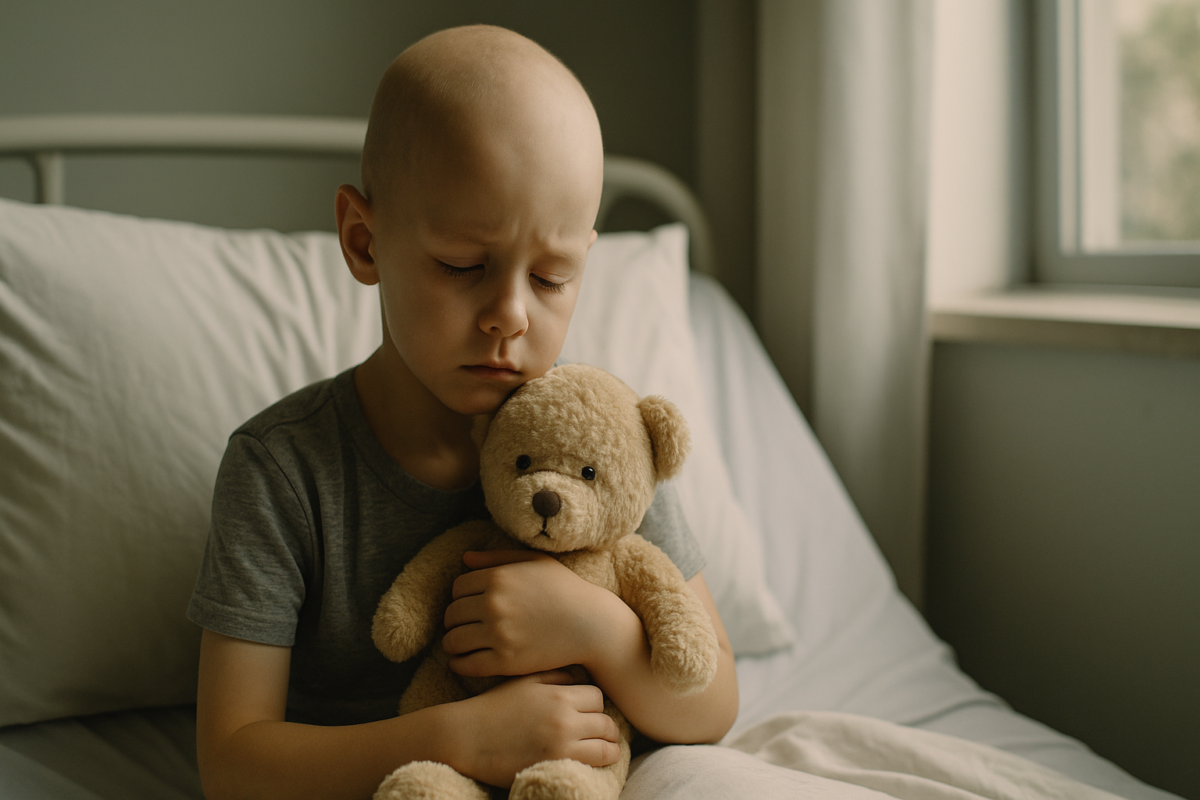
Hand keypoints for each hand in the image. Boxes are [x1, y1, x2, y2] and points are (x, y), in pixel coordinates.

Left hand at [442, 550, 625, 677]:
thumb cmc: (566, 589)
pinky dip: (458, 664)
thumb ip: (498, 557)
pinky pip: (465, 665)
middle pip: (451, 614)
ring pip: (452, 640)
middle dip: (455, 620)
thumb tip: (465, 559)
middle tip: (465, 626)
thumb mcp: (535, 562)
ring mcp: (499, 634)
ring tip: (462, 644)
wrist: (592, 624)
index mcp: (499, 578)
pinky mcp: (505, 662)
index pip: (457, 588)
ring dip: (453, 643)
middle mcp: (494, 604)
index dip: (461, 596)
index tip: (470, 605)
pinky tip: (463, 662)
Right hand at [452, 670, 621, 787]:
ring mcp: (562, 744)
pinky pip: (595, 764)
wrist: (466, 737)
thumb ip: (554, 676)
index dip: (595, 706)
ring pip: (608, 746)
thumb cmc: (493, 707)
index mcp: (557, 694)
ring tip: (602, 749)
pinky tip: (592, 761)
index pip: (597, 697)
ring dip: (608, 747)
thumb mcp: (523, 681)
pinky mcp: (556, 765)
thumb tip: (579, 678)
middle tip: (600, 733)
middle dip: (605, 728)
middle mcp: (564, 718)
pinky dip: (598, 763)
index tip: (589, 713)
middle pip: (606, 722)